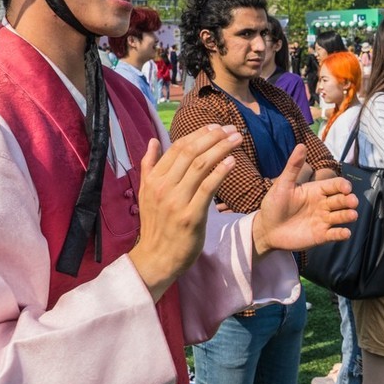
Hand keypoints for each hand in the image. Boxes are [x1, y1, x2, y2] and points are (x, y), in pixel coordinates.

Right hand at [128, 125, 241, 300]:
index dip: (198, 134)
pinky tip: (232, 161)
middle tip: (231, 129)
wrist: (156, 257)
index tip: (215, 127)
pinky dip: (220, 172)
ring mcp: (177, 201)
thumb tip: (151, 141)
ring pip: (201, 166)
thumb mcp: (146, 193)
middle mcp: (164, 187)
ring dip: (221, 148)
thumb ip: (149, 166)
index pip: (177, 147)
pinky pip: (208, 188)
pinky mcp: (191, 216)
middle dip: (213, 137)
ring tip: (237, 139)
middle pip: (191, 152)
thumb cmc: (156, 224)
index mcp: (154, 179)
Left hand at [252, 144, 357, 255]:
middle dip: (350, 200)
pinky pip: (335, 234)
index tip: (346, 188)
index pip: (335, 185)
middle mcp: (323, 204)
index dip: (343, 185)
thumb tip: (301, 145)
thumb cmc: (274, 205)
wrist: (266, 229)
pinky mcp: (321, 235)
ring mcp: (323, 220)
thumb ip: (293, 166)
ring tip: (352, 215)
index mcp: (316, 190)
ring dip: (349, 215)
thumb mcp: (282, 184)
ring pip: (342, 216)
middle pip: (342, 200)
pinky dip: (342, 233)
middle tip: (352, 202)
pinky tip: (345, 233)